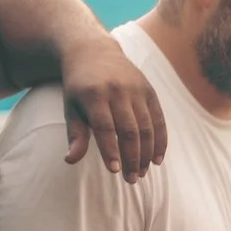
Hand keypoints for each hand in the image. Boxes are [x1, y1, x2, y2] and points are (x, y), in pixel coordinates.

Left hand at [58, 28, 168, 178]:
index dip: (111, 150)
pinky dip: (160, 140)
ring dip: (147, 153)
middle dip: (132, 157)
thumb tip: (70, 160)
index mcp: (94, 95)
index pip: (105, 127)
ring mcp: (136, 89)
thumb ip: (75, 134)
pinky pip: (158, 118)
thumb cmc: (78, 86)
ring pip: (146, 126)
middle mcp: (117, 91)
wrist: (93, 51)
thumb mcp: (70, 107)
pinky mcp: (149, 90)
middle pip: (129, 129)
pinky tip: (158, 159)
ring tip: (142, 173)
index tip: (115, 170)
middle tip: (132, 179)